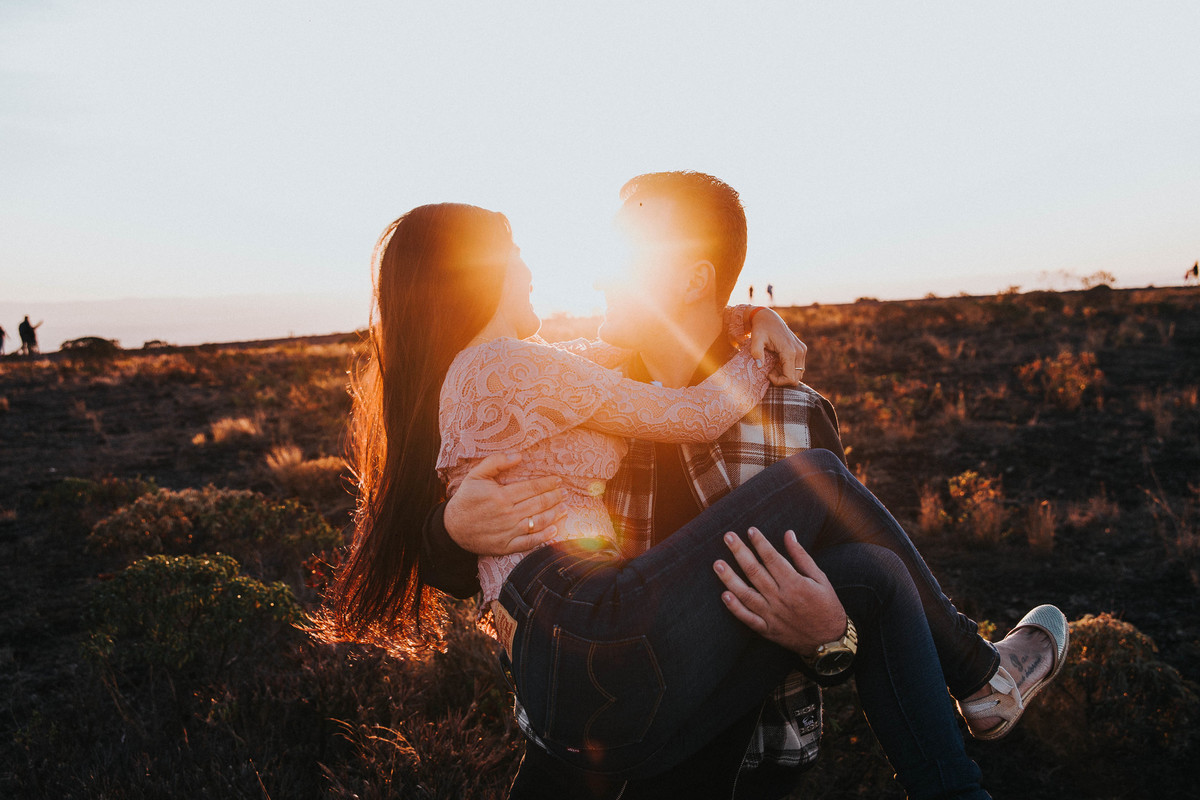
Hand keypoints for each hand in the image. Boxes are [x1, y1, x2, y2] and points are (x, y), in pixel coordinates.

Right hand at [443, 453, 566, 556]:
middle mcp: (507, 514)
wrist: (451, 529)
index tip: (557, 480)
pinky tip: (554, 530)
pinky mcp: (506, 546)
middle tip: (564, 492)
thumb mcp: (475, 475)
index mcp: (501, 496)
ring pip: (538, 522)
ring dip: (554, 514)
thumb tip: (518, 455)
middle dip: (554, 497)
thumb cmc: (465, 499)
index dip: (547, 483)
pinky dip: (544, 537)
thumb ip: (496, 462)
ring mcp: (508, 531)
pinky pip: (529, 542)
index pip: (532, 487)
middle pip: (539, 504)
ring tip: (564, 508)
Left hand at [714, 527, 846, 655]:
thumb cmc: (827, 606)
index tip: (750, 530)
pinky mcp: (768, 630)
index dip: (760, 543)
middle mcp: (781, 598)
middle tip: (728, 537)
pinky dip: (735, 608)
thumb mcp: (820, 578)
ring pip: (746, 594)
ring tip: (717, 564)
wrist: (830, 642)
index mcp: (795, 584)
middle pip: (755, 572)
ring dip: (730, 578)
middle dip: (740, 552)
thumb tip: (788, 534)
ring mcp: (772, 615)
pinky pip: (748, 618)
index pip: (772, 558)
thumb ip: (802, 557)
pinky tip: (724, 595)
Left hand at [747, 308, 806, 386]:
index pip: (790, 378)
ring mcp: (802, 350)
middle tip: (769, 371)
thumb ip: (756, 352)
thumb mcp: (755, 339)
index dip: (779, 381)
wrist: (768, 318)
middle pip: (796, 378)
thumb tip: (759, 366)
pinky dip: (789, 369)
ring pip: (798, 374)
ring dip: (785, 374)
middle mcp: (799, 351)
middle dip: (782, 379)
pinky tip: (777, 363)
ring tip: (773, 367)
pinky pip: (798, 367)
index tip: (768, 374)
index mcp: (790, 351)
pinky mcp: (802, 349)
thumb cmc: (760, 328)